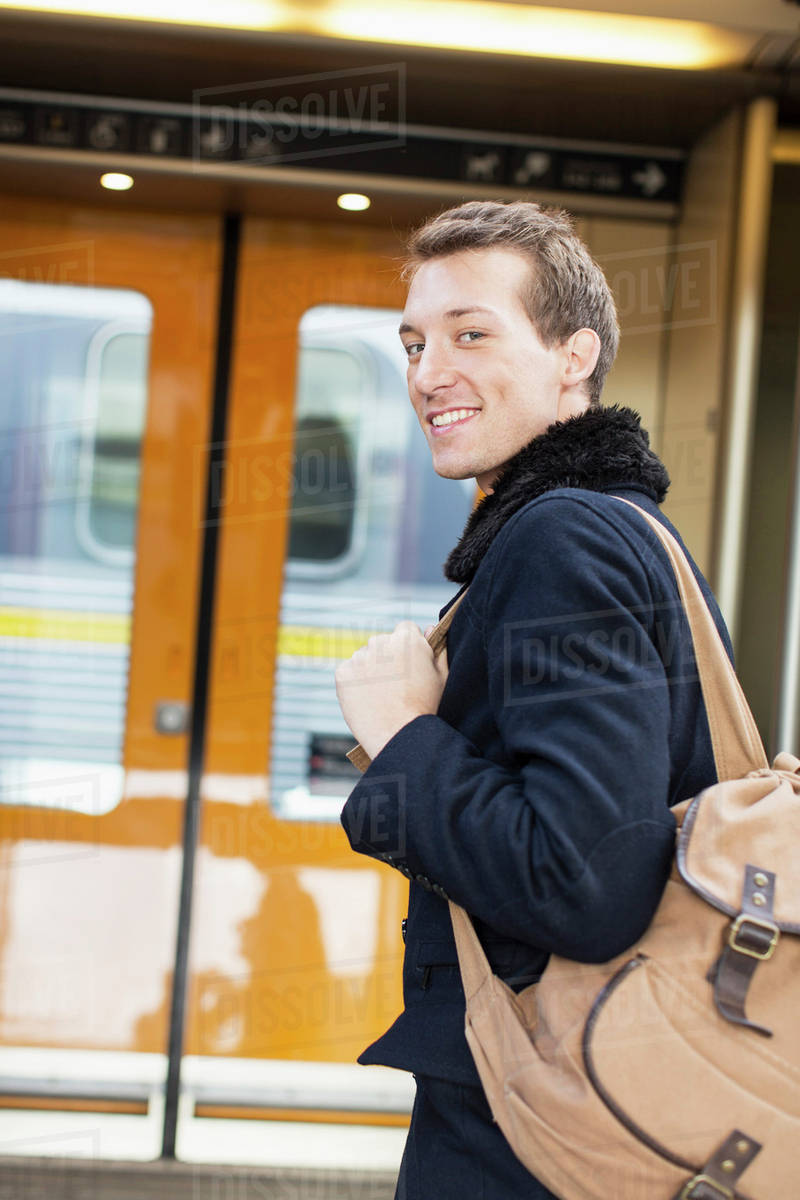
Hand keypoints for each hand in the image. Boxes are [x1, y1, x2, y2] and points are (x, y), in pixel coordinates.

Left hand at [335, 621, 448, 759]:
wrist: (399, 737)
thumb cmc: (425, 709)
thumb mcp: (442, 677)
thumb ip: (438, 649)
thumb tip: (430, 629)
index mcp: (407, 639)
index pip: (406, 629)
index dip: (410, 646)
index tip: (410, 663)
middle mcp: (380, 643)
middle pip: (383, 643)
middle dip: (388, 656)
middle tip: (396, 683)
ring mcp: (359, 658)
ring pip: (364, 657)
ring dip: (370, 669)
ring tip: (381, 695)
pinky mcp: (342, 674)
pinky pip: (348, 672)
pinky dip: (355, 683)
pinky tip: (367, 699)